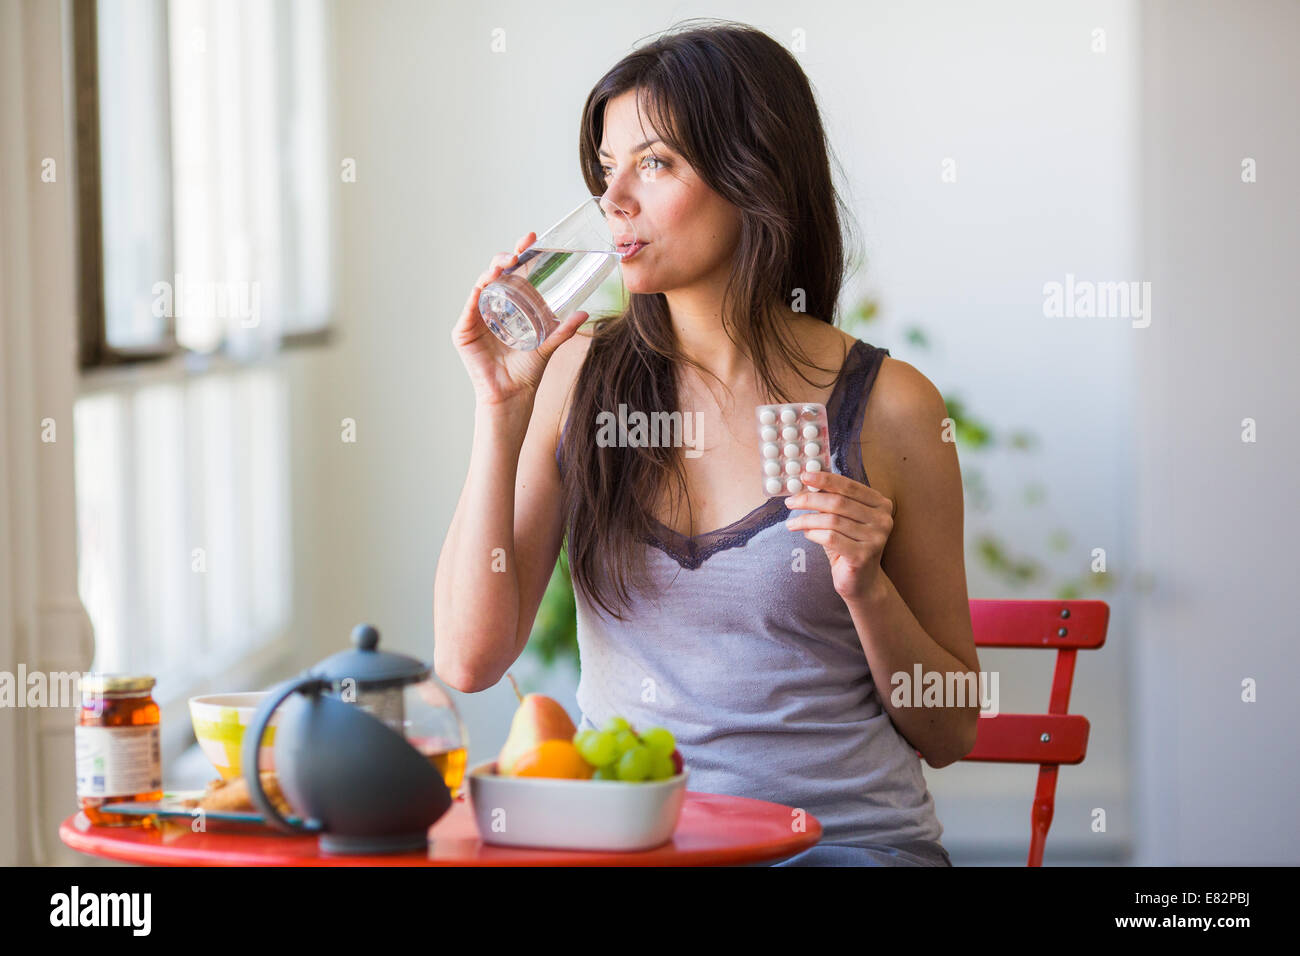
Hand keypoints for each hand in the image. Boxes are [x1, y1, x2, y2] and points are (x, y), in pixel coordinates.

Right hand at [450, 231, 590, 403]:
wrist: (512, 396)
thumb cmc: (526, 372)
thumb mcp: (548, 345)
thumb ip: (564, 330)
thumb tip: (584, 313)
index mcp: (511, 306)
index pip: (514, 273)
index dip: (521, 254)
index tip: (532, 239)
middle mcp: (492, 307)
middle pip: (497, 274)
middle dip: (506, 257)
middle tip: (520, 249)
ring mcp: (476, 318)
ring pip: (482, 285)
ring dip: (492, 270)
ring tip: (506, 262)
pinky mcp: (464, 331)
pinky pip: (470, 306)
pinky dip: (478, 292)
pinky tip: (487, 282)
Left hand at [783, 469, 895, 603]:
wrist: (861, 581)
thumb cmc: (849, 545)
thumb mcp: (843, 519)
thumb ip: (832, 501)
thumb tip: (808, 481)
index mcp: (880, 504)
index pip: (849, 486)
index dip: (825, 479)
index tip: (804, 475)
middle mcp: (883, 519)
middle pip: (838, 502)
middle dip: (810, 500)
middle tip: (790, 501)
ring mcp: (876, 538)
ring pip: (832, 520)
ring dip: (807, 520)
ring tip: (792, 523)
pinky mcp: (863, 555)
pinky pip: (831, 538)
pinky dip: (814, 534)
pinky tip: (806, 534)